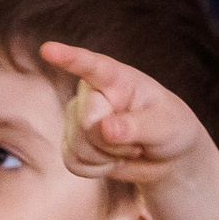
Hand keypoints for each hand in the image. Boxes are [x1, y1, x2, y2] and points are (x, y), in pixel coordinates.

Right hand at [43, 42, 217, 186]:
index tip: (48, 49)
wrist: (166, 155)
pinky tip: (112, 159)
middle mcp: (91, 94)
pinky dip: (97, 169)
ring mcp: (78, 118)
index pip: (90, 66)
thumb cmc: (170, 128)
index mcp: (116, 77)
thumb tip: (105, 129)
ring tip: (128, 146)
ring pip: (79, 146)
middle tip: (137, 139)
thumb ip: (137, 126)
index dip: (68, 58)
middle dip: (113, 140)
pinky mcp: (72, 143)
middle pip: (87, 122)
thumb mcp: (166, 125)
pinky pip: (74, 162)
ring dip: (108, 156)